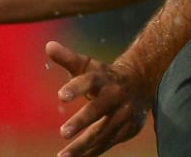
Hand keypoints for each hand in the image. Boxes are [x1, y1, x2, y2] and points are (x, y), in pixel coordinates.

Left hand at [45, 40, 150, 156]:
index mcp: (103, 78)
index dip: (75, 88)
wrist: (141, 82)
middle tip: (63, 132)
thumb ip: (67, 57)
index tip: (61, 96)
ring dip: (82, 146)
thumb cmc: (105, 76)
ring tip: (62, 156)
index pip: (88, 81)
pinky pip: (107, 143)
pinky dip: (92, 152)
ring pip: (102, 132)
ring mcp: (124, 113)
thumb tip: (48, 45)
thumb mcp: (87, 65)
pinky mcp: (128, 129)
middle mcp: (115, 95)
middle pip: (97, 110)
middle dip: (81, 122)